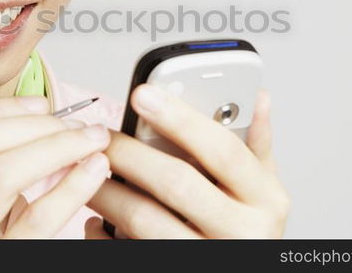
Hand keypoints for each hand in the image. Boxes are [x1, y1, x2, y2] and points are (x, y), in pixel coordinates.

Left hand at [86, 85, 289, 237]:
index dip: (180, 119)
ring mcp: (206, 257)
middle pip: (176, 183)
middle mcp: (241, 231)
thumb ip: (256, 144)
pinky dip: (104, 235)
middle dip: (131, 155)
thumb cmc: (248, 229)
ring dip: (108, 192)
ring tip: (86, 171)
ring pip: (144, 221)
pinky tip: (94, 219)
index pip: (222, 150)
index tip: (143, 94)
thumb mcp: (263, 188)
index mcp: (265, 199)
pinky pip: (128, 253)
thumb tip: (257, 97)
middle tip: (100, 137)